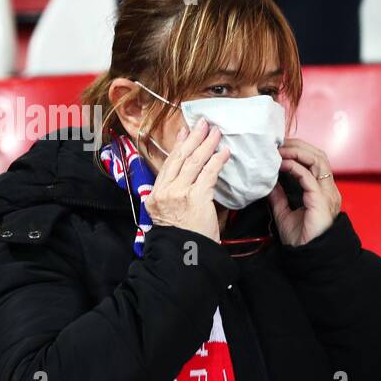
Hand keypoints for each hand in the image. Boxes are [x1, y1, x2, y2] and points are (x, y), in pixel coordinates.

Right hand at [142, 118, 229, 243]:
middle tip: (203, 124)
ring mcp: (179, 193)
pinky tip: (224, 152)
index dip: (178, 145)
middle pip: (179, 158)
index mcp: (156, 194)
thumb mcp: (171, 215)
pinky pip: (208, 173)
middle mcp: (164, 191)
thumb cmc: (183, 239)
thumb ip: (177, 196)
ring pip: (194, 162)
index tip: (185, 131)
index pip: (168, 164)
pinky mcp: (195, 197)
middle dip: (193, 138)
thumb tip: (193, 179)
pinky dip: (217, 161)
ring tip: (216, 133)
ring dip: (207, 144)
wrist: (183, 256)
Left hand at [269, 137, 341, 246]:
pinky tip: (282, 164)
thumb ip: (279, 197)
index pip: (315, 162)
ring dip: (298, 151)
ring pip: (318, 161)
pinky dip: (295, 167)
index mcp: (322, 191)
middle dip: (299, 145)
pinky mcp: (321, 200)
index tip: (279, 147)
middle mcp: (328, 189)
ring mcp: (327, 193)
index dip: (298, 150)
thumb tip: (269, 182)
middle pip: (319, 156)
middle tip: (278, 142)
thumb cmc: (301, 239)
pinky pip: (309, 177)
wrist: (309, 256)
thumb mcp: (284, 213)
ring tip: (280, 150)